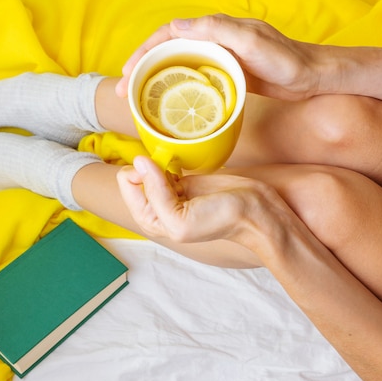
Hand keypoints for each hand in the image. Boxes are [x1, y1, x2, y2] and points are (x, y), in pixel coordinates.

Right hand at [115, 14, 323, 100]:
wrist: (312, 77)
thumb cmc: (286, 59)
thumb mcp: (251, 41)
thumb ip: (217, 30)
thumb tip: (178, 25)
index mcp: (215, 29)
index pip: (168, 35)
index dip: (143, 52)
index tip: (126, 72)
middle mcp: (214, 41)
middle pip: (168, 52)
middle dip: (142, 70)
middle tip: (124, 92)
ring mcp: (220, 59)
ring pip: (178, 67)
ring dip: (156, 82)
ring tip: (138, 101)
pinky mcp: (227, 76)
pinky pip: (194, 80)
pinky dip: (177, 91)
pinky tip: (170, 107)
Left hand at [116, 156, 285, 249]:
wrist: (254, 211)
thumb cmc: (221, 219)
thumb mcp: (181, 217)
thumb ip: (156, 192)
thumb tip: (139, 161)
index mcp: (151, 220)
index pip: (128, 187)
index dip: (140, 176)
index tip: (164, 175)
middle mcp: (157, 208)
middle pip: (135, 176)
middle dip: (149, 169)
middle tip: (172, 172)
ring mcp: (170, 193)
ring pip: (148, 168)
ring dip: (159, 163)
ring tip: (177, 169)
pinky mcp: (184, 180)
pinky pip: (164, 165)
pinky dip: (168, 160)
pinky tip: (180, 164)